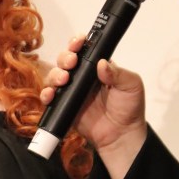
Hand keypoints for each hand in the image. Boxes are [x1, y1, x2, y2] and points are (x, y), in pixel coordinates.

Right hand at [40, 34, 147, 157]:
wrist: (121, 135)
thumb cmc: (129, 109)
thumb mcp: (131, 86)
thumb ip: (118, 72)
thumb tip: (101, 63)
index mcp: (98, 68)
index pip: (84, 50)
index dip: (78, 44)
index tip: (78, 42)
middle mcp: (82, 77)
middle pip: (65, 60)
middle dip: (65, 57)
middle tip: (71, 63)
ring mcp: (72, 92)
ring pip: (55, 76)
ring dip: (55, 74)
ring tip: (63, 80)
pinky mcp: (64, 107)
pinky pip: (50, 97)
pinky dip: (46, 94)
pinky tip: (50, 95)